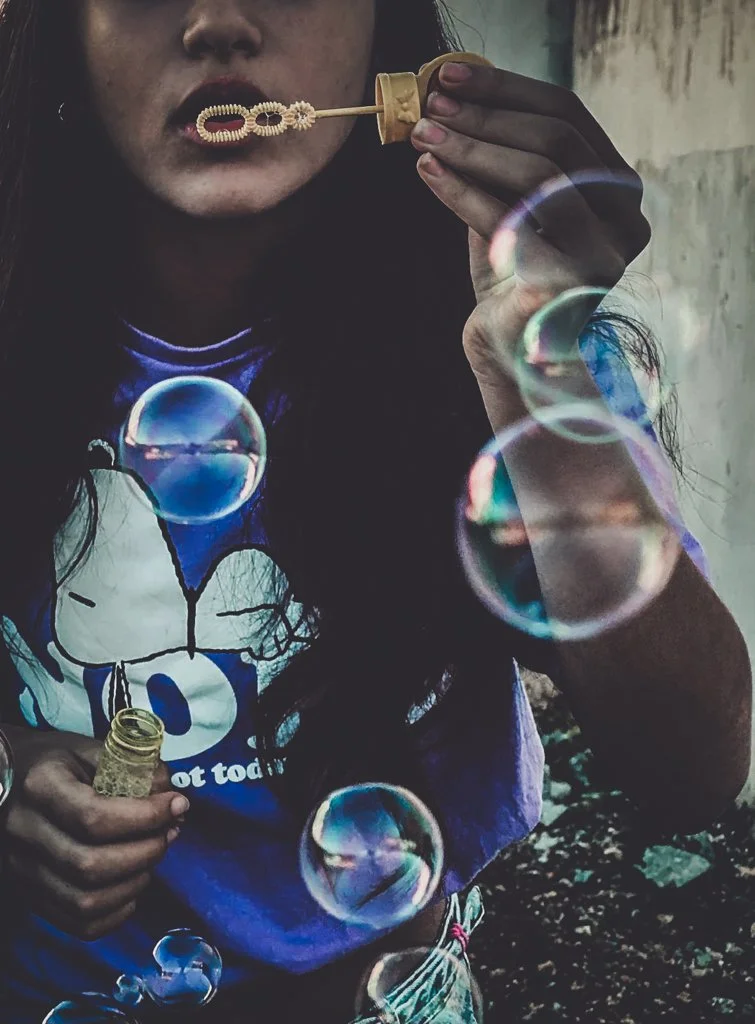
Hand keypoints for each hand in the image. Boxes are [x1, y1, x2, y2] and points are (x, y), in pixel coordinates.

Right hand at [1, 724, 187, 939]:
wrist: (10, 781)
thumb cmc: (58, 762)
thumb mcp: (90, 748)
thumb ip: (132, 767)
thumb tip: (169, 791)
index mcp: (40, 787)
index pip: (94, 817)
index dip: (145, 816)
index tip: (177, 804)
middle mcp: (25, 832)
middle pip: (90, 864)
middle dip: (145, 851)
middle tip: (170, 831)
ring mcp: (23, 869)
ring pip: (85, 900)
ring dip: (134, 882)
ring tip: (154, 854)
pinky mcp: (32, 894)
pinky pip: (78, 923)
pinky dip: (116, 912)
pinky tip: (134, 885)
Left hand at [410, 62, 651, 378]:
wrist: (512, 356)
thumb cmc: (510, 281)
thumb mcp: (510, 208)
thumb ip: (502, 161)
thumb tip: (456, 102)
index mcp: (618, 191)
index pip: (569, 117)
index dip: (508, 90)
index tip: (452, 77)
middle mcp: (625, 220)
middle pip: (557, 140)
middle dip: (486, 118)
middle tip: (432, 109)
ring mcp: (604, 254)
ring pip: (540, 175)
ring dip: (473, 150)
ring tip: (424, 139)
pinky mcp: (569, 284)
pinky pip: (511, 222)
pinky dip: (462, 192)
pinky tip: (428, 173)